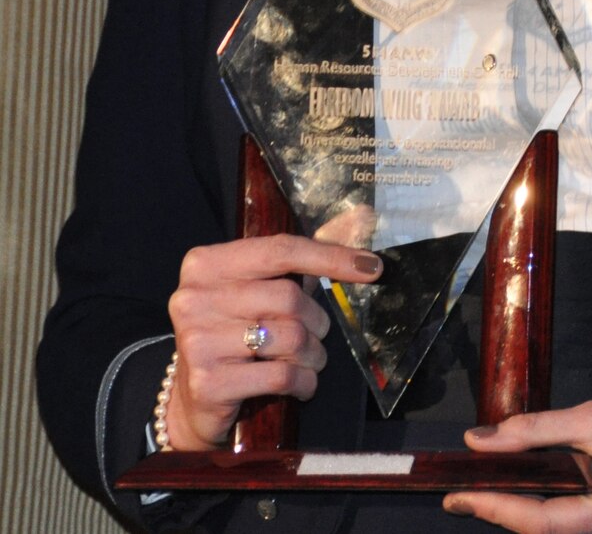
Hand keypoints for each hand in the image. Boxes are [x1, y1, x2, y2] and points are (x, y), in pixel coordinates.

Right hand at [164, 234, 381, 449]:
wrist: (193, 400)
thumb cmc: (235, 332)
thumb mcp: (260, 288)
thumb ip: (302, 257)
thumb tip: (362, 216)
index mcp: (206, 265)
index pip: (281, 250)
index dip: (331, 257)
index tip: (372, 268)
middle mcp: (193, 299)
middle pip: (289, 298)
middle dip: (317, 320)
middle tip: (317, 334)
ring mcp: (197, 342)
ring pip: (291, 338)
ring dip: (313, 354)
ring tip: (309, 361)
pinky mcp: (208, 383)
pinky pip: (282, 376)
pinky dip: (303, 382)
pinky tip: (301, 385)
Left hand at [445, 373, 591, 532]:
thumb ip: (538, 429)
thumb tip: (481, 440)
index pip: (543, 522)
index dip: (495, 508)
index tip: (458, 495)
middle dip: (507, 518)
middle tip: (469, 496)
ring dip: (534, 522)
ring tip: (500, 496)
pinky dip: (561, 523)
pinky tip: (543, 502)